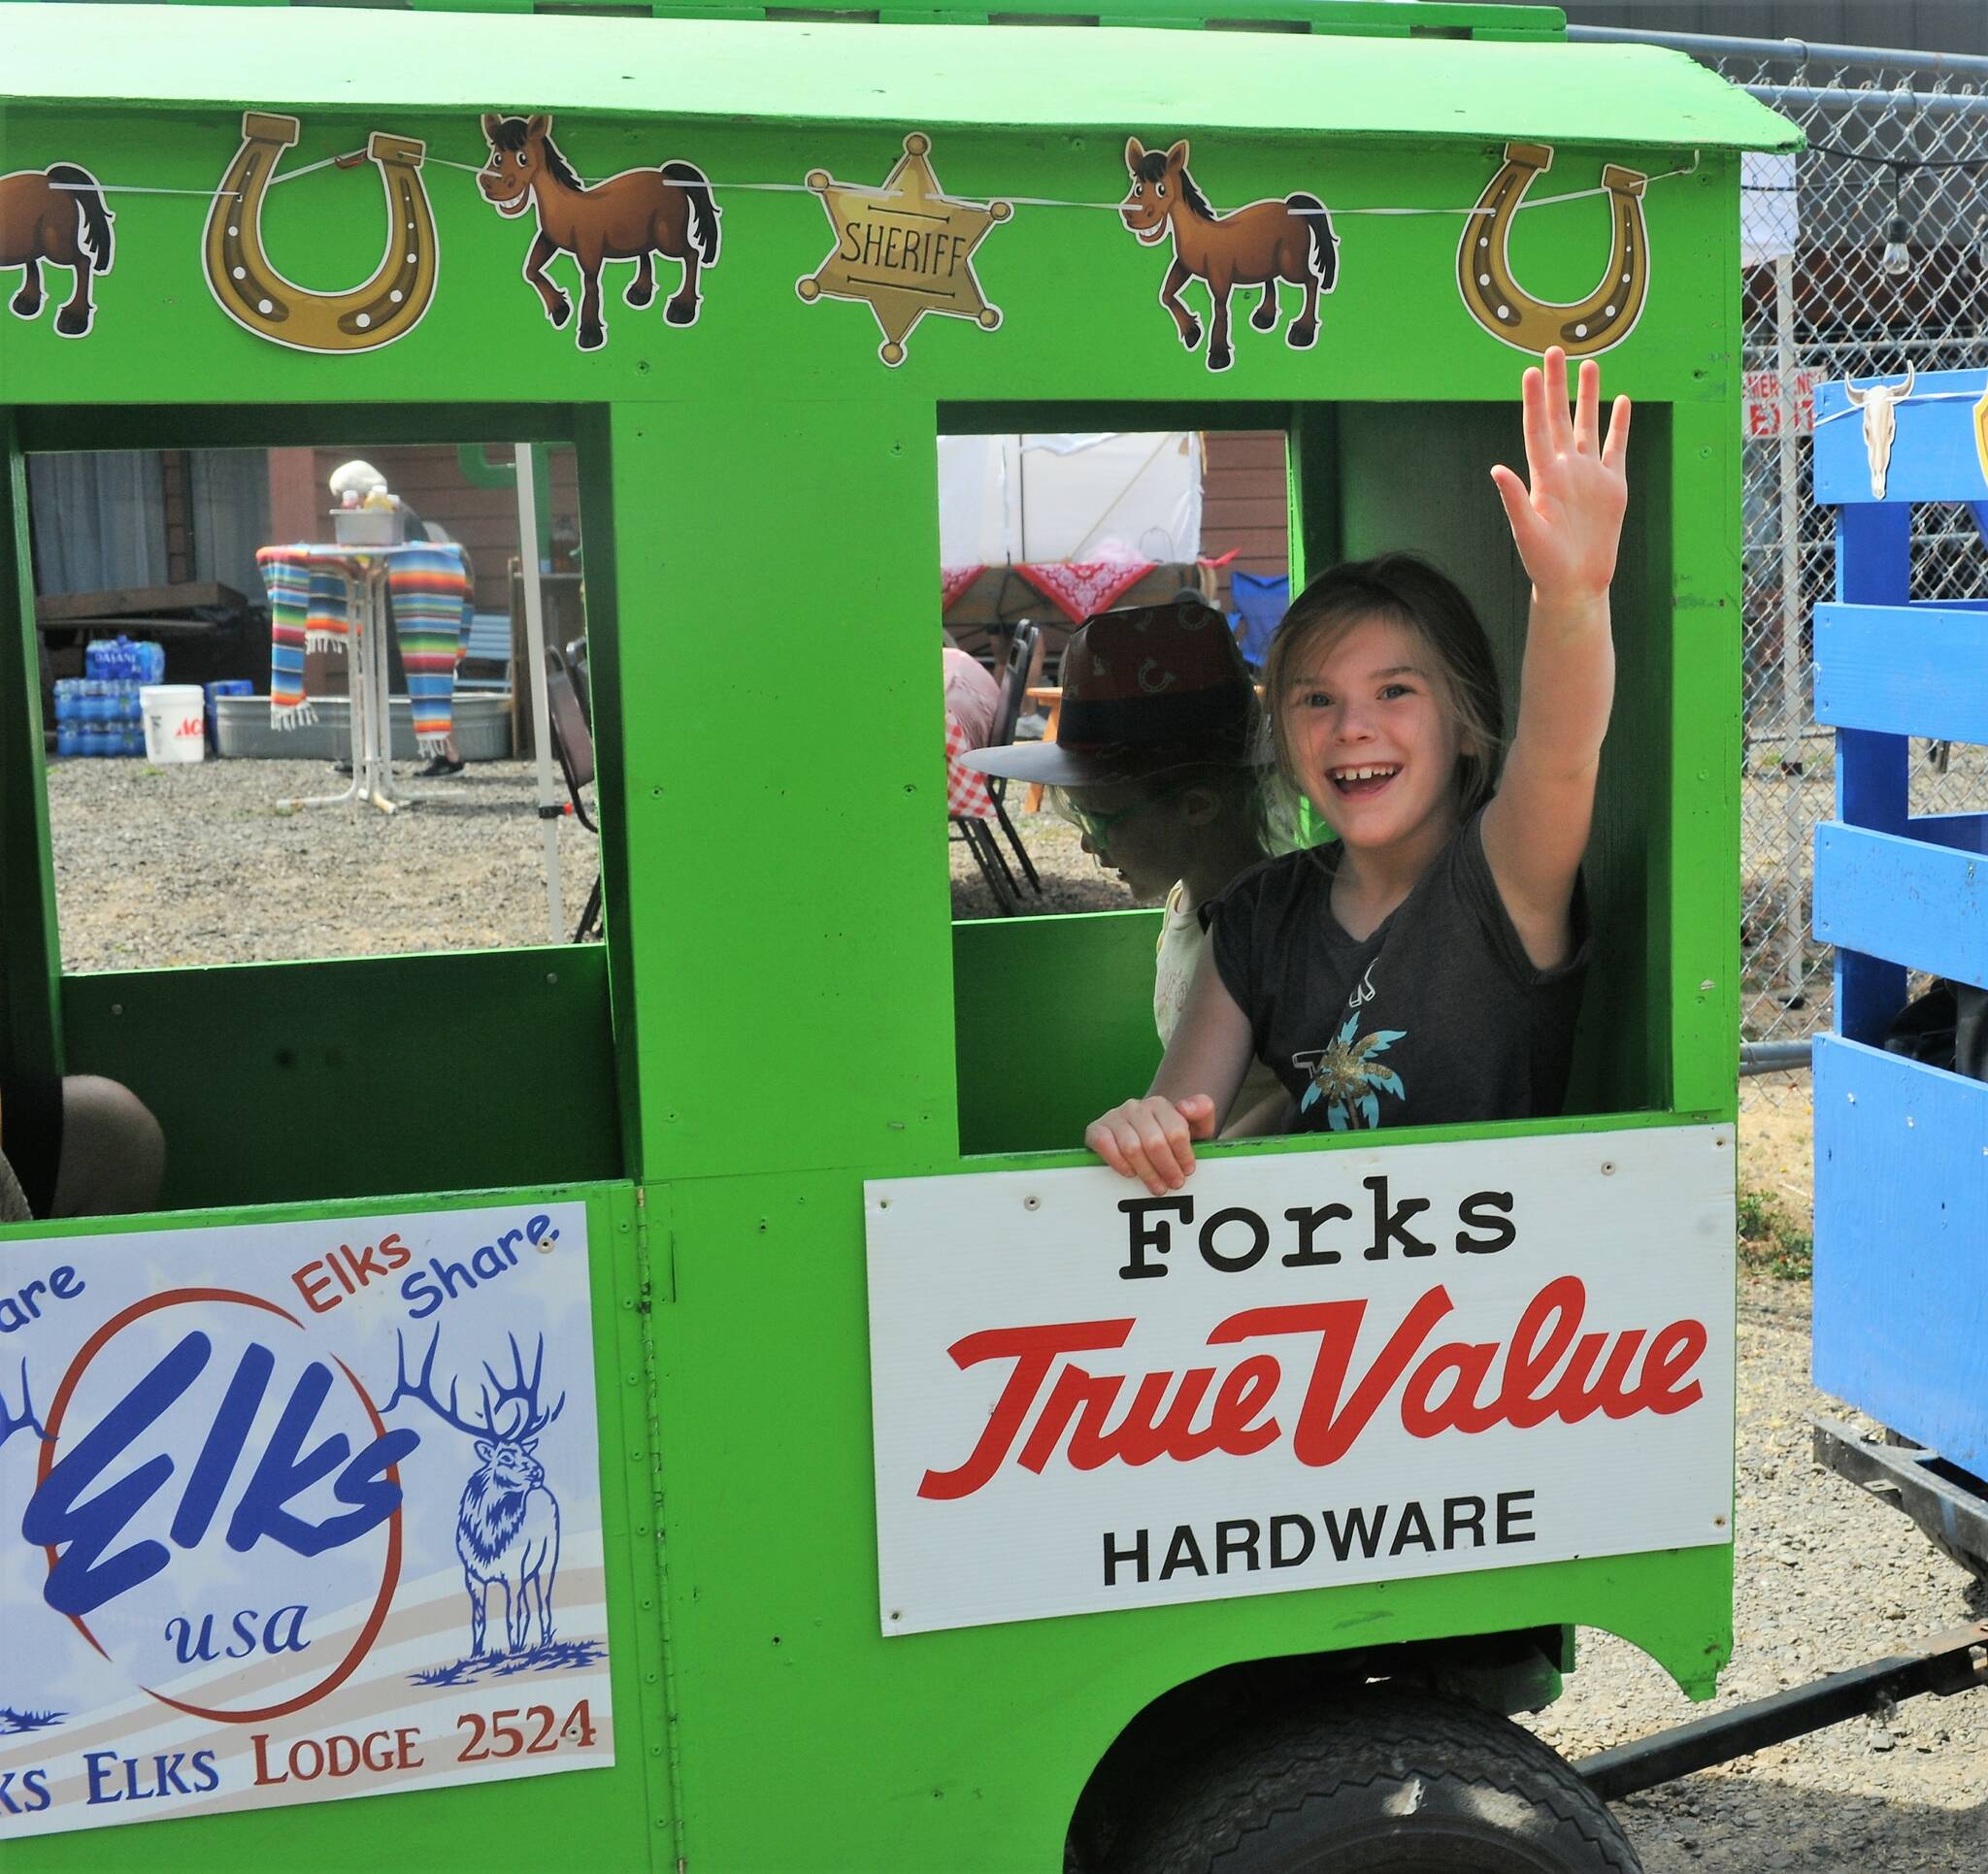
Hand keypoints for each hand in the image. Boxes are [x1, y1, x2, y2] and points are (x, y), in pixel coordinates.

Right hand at [1084, 1094, 1217, 1194]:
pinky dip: (1118, 1163)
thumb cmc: (1170, 1135)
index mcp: (1160, 1104)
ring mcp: (1114, 1117)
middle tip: (1175, 1184)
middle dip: (1167, 1168)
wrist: (1141, 1136)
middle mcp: (1135, 1106)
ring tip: (1157, 1187)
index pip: (1176, 1131)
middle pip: (1154, 1142)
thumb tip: (1185, 1108)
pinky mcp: (1096, 1129)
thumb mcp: (1195, 1124)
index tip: (1188, 1171)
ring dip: (1147, 1172)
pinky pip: (1105, 1146)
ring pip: (1132, 1148)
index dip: (1184, 1156)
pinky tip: (1130, 1174)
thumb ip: (1202, 1110)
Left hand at [1490, 347, 1629, 607]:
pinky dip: (1620, 424)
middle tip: (1554, 350)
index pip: (1537, 429)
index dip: (1533, 400)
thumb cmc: (1544, 565)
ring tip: (1588, 364)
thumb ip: (1515, 500)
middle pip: (1560, 418)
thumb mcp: (1527, 533)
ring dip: (1588, 396)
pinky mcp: (1613, 486)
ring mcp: (1590, 475)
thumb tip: (1497, 469)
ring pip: (1589, 425)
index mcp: (1544, 477)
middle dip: (1557, 385)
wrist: (1575, 584)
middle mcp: (1566, 470)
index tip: (1529, 371)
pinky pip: (1617, 447)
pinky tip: (1621, 400)